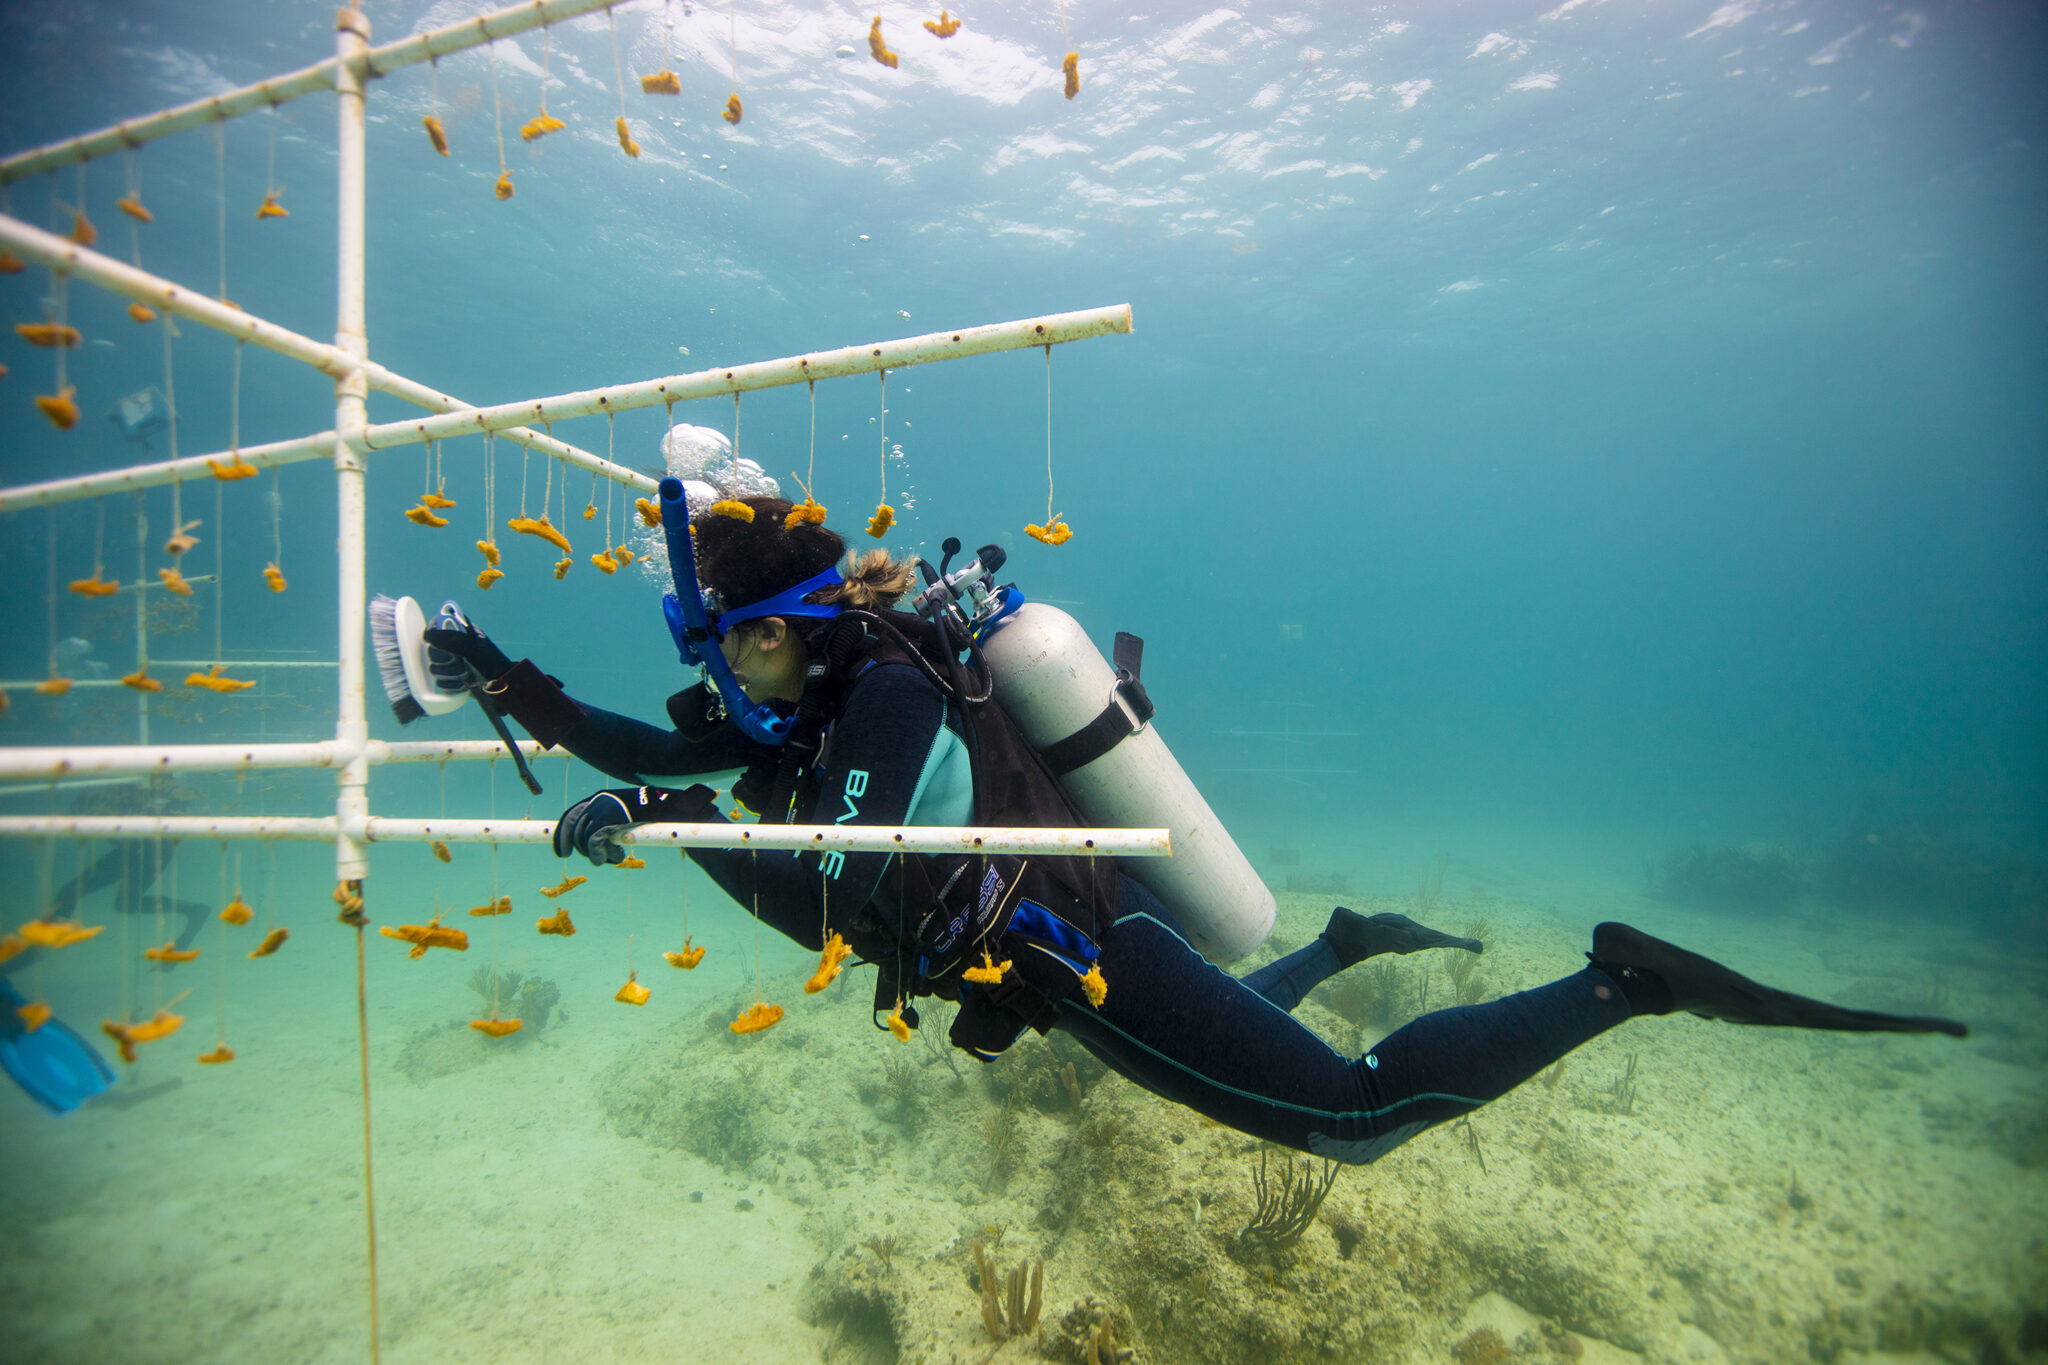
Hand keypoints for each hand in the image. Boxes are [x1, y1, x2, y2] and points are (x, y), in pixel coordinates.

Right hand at [421, 600, 512, 692]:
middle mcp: (453, 647)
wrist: (502, 686)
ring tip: (466, 674)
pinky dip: (452, 685)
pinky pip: (440, 683)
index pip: (436, 626)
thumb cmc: (491, 662)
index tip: (432, 639)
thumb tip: (429, 636)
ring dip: (450, 673)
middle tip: (458, 660)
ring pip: (434, 669)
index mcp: (459, 633)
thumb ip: (450, 639)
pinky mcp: (451, 681)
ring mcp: (451, 665)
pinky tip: (464, 684)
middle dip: (444, 659)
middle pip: (431, 650)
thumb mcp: (472, 647)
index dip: (432, 632)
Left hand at [553, 784, 720, 865]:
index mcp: (598, 798)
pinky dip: (599, 854)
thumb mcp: (625, 814)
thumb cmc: (651, 811)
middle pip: (573, 827)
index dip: (562, 835)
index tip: (561, 853)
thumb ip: (609, 822)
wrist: (668, 806)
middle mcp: (596, 802)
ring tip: (610, 857)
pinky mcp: (607, 821)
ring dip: (594, 853)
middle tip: (578, 858)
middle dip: (572, 845)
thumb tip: (600, 838)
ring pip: (583, 838)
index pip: (571, 815)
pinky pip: (593, 842)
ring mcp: (600, 810)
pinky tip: (612, 858)